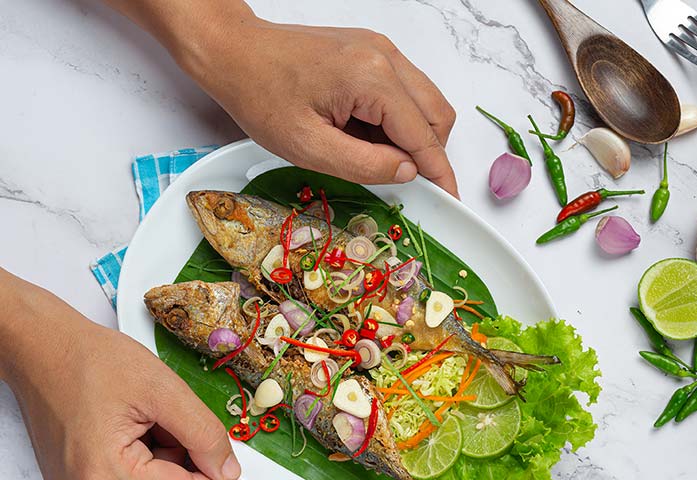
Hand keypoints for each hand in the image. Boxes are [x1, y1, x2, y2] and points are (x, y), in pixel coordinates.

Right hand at [1, 272, 249, 479]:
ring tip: (173, 430)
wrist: (44, 347)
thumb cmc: (91, 359)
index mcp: (105, 472)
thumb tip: (229, 470)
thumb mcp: (163, 389)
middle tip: (219, 452)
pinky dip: (155, 474)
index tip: (251, 479)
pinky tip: (155, 435)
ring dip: (177, 479)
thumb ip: (203, 433)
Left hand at [185, 16, 458, 195]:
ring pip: (425, 102)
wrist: (234, 52)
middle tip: (402, 181)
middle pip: (436, 114)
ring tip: (373, 155)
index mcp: (371, 78)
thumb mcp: (308, 146)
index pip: (425, 134)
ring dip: (412, 136)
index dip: (440, 173)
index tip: (451, 200)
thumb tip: (408, 172)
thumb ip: (364, 164)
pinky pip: (404, 91)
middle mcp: (384, 57)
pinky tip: (364, 133)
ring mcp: (380, 50)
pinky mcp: (372, 52)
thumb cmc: (260, 95)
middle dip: (428, 153)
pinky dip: (396, 119)